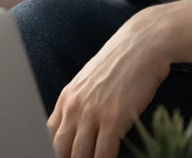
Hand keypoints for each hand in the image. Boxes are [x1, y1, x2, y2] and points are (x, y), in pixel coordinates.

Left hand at [47, 12, 171, 157]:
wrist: (143, 44)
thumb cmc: (122, 62)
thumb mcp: (92, 81)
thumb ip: (81, 103)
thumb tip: (79, 127)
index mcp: (67, 98)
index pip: (48, 134)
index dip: (55, 150)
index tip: (65, 154)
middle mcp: (75, 106)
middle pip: (60, 148)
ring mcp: (93, 113)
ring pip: (80, 155)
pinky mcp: (114, 119)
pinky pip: (103, 153)